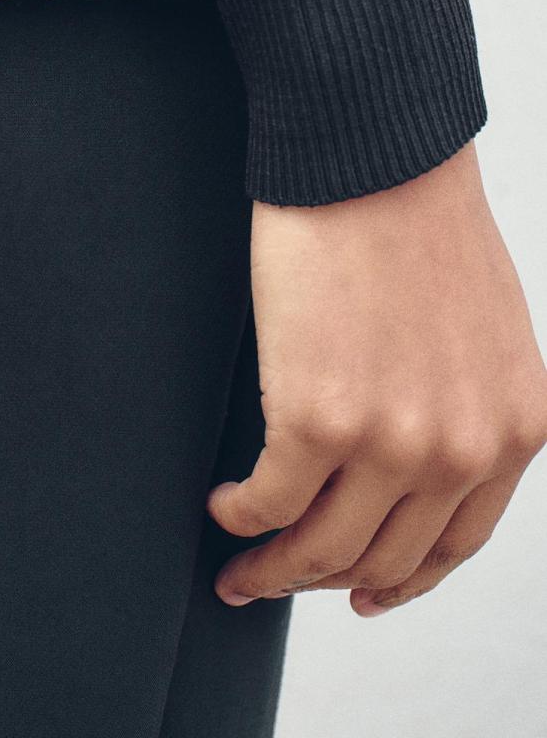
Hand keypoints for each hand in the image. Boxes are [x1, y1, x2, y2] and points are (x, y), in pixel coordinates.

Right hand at [209, 142, 546, 614]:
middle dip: (321, 579)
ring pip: (322, 547)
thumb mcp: (479, 326)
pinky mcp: (315, 417)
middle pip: (383, 557)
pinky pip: (268, 501)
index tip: (357, 591)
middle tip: (269, 579)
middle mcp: (464, 448)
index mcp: (515, 426)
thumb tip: (406, 458)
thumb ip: (460, 398)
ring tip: (234, 560)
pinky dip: (240, 514)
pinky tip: (222, 504)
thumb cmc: (410, 210)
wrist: (369, 147)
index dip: (398, 578)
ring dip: (271, 568)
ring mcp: (392, 440)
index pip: (454, 544)